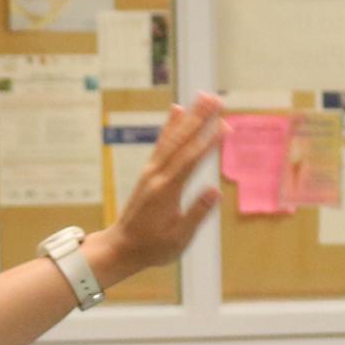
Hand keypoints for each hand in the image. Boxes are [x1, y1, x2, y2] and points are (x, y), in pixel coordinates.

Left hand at [82, 93, 223, 284]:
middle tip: (215, 98)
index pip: (191, 161)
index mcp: (166, 191)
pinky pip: (162, 144)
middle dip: (199, 118)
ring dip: (188, 116)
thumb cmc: (152, 247)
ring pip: (172, 138)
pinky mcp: (149, 172)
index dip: (209, 142)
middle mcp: (157, 175)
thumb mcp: (178, 238)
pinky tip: (176, 111)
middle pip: (182, 141)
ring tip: (203, 97)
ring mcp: (151, 171)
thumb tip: (214, 192)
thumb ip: (196, 214)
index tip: (225, 124)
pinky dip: (170, 126)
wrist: (120, 247)